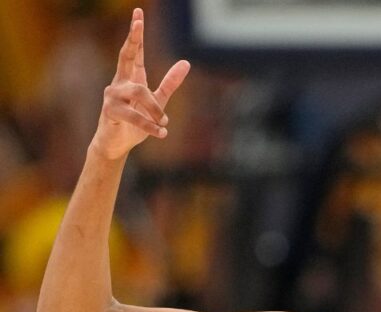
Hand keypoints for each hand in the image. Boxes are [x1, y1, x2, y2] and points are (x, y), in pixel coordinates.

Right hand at [90, 8, 190, 160]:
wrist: (117, 144)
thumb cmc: (135, 121)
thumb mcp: (157, 100)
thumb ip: (170, 82)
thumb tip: (186, 62)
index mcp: (130, 78)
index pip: (134, 51)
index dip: (136, 34)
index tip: (138, 14)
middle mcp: (119, 83)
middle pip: (126, 56)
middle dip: (133, 39)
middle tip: (138, 22)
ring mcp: (112, 97)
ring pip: (139, 92)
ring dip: (156, 110)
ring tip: (164, 123)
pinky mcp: (110, 112)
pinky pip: (134, 116)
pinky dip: (150, 125)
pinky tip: (161, 133)